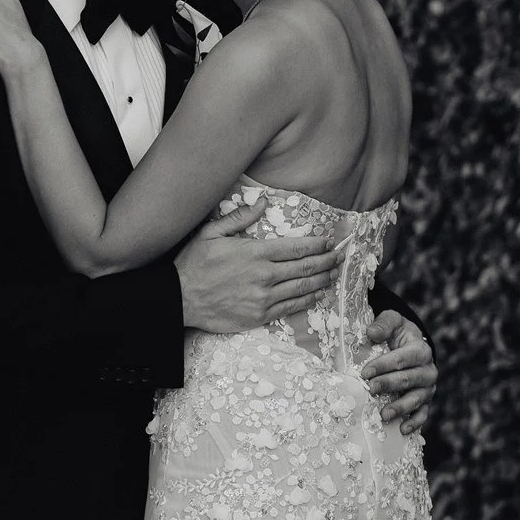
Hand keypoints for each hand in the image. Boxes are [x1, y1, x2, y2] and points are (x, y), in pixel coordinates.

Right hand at [174, 200, 342, 333]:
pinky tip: (316, 294)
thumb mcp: (210, 233)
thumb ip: (238, 218)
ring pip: (304, 287)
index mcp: (254, 253)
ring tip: (333, 273)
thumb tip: (261, 203)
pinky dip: (308, 299)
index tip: (329, 241)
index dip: (318, 244)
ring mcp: (264, 298)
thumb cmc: (192, 265)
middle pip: (307, 267)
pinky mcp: (260, 316)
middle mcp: (264, 275)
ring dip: (322, 279)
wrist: (179, 299)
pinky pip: (292, 307)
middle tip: (340, 256)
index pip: (297, 248)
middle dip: (328, 260)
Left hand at [361, 311, 436, 434]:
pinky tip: (402, 430)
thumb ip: (383, 324)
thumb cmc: (397, 333)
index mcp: (420, 350)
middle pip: (409, 379)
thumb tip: (371, 333)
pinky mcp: (426, 401)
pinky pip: (423, 414)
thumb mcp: (392, 321)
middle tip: (369, 390)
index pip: (403, 359)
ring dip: (401, 407)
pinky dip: (415, 422)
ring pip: (417, 399)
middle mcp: (428, 370)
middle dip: (388, 385)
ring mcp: (428, 388)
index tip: (365, 372)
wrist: (411, 345)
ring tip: (383, 415)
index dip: (384, 365)